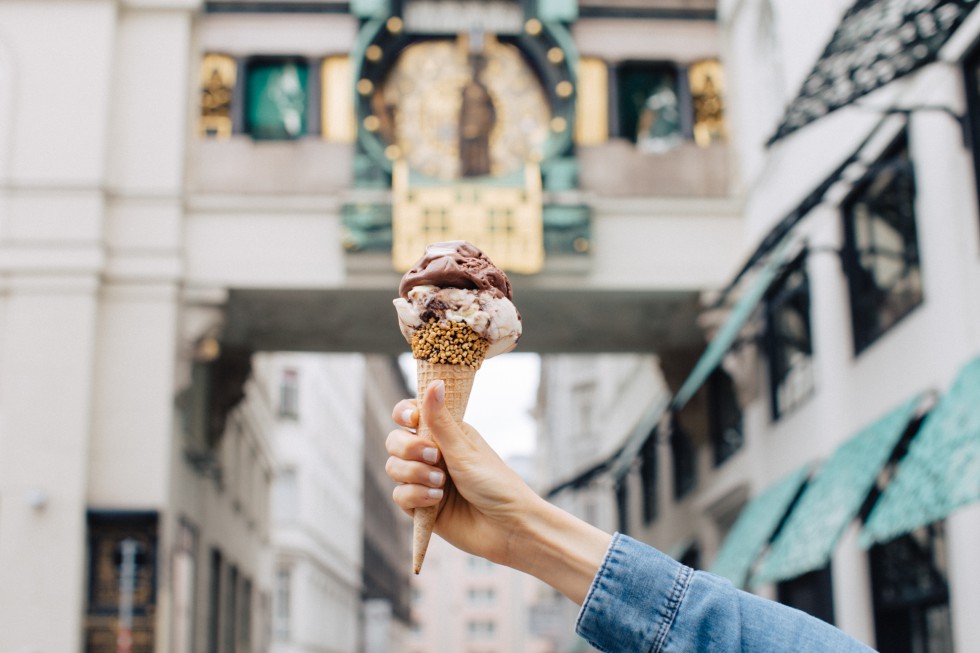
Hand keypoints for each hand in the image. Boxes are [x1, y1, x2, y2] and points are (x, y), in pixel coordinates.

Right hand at [386, 380, 538, 565]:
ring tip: (441, 484)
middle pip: (395, 441)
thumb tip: (434, 382)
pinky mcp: (421, 506)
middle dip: (408, 448)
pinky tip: (437, 501)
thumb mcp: (465, 450)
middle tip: (434, 457)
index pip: (411, 414)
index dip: (404, 414)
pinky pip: (400, 495)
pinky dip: (416, 496)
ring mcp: (425, 480)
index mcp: (446, 433)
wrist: (508, 528)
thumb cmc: (496, 484)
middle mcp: (432, 454)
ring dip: (414, 474)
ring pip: (394, 467)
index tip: (412, 420)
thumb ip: (441, 421)